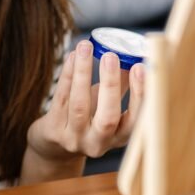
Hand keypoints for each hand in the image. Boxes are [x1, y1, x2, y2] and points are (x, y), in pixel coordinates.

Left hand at [26, 40, 145, 160]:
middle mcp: (98, 142)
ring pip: (79, 105)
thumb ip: (120, 85)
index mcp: (119, 137)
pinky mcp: (53, 130)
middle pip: (107, 117)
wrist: (55, 147)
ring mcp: (74, 138)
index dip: (139, 94)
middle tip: (111, 55)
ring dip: (83, 73)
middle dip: (110, 84)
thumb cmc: (88, 119)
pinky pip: (61, 97)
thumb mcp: (107, 107)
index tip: (140, 67)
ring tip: (86, 46)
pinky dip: (67, 74)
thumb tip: (132, 53)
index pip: (135, 120)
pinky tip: (72, 56)